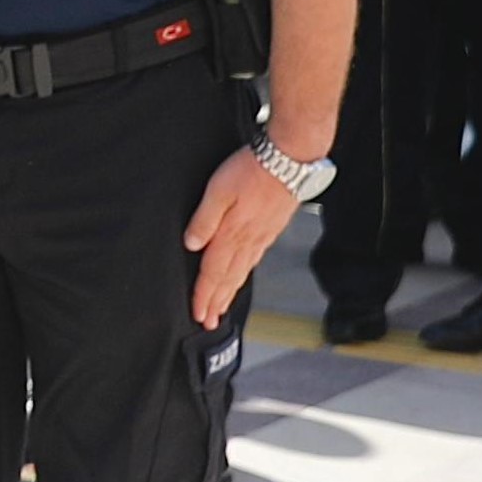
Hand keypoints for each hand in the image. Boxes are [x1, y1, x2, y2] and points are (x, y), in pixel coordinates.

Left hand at [183, 144, 302, 329]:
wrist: (290, 160)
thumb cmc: (252, 170)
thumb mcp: (218, 190)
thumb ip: (203, 219)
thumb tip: (191, 245)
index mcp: (232, 234)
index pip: (213, 273)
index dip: (203, 296)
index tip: (197, 314)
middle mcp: (249, 241)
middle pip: (228, 279)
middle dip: (216, 302)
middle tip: (208, 321)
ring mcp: (262, 236)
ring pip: (242, 272)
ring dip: (230, 292)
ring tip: (221, 308)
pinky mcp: (271, 229)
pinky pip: (254, 260)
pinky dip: (244, 275)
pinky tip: (241, 276)